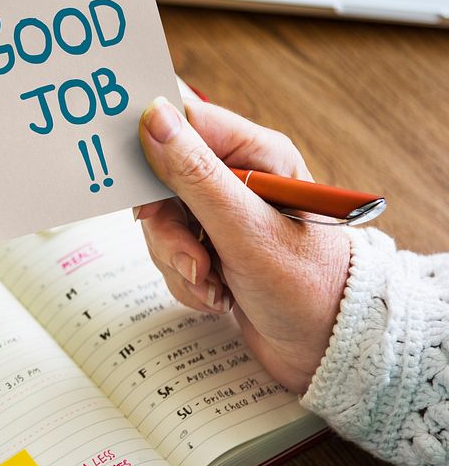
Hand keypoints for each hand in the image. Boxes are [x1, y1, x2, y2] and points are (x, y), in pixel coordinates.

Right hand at [136, 97, 350, 391]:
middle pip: (162, 182)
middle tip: (194, 258)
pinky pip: (171, 253)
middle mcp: (237, 177)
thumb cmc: (306, 285)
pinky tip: (218, 295)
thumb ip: (194, 174)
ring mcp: (222, 213)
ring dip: (180, 261)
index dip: (152, 152)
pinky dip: (186, 280)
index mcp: (255, 153)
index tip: (140, 190)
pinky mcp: (212, 245)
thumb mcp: (244, 229)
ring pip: (162, 224)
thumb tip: (155, 117)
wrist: (326, 348)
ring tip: (214, 284)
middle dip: (168, 230)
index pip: (184, 124)